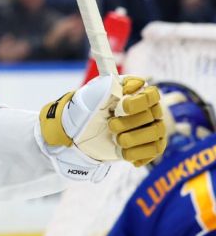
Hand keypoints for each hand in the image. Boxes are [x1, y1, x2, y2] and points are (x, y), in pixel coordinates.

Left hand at [39, 75, 166, 179]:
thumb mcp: (94, 95)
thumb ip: (112, 86)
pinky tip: (123, 152)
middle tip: (111, 125)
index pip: (152, 95)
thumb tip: (137, 82)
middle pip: (153, 115)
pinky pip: (154, 150)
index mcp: (136, 94)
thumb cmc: (88, 110)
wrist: (79, 134)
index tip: (122, 108)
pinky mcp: (149, 146)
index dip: (139, 102)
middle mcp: (148, 109)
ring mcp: (151, 128)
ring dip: (133, 138)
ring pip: (156, 133)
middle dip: (129, 123)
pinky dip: (137, 153)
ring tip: (116, 139)